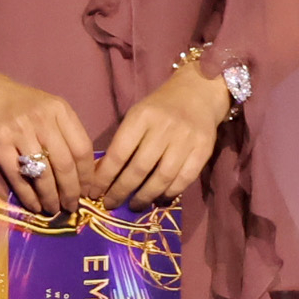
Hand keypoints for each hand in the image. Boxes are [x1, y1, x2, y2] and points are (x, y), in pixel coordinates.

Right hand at [0, 58, 99, 218]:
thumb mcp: (46, 109)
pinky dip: (29, 196)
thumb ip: (63, 133)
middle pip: (65, 165)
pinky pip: (18, 176)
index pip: (83, 149)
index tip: (90, 192)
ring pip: (43, 174)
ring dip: (51, 197)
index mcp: (60, 110)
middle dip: (71, 192)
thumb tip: (81, 173)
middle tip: (72, 207)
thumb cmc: (16, 103)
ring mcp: (19, 131)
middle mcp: (42, 119)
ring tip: (54, 209)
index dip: (88, 176)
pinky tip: (35, 206)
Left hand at [92, 63, 229, 207]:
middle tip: (111, 204)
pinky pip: (185, 179)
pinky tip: (159, 197)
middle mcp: (165, 128)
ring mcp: (186, 139)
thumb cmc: (160, 108)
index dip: (105, 177)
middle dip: (121, 191)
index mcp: (142, 117)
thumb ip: (123, 142)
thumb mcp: (137, 116)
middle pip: (139, 168)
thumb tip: (104, 176)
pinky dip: (170, 192)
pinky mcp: (204, 149)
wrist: (198, 93)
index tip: (94, 192)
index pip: (119, 153)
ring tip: (134, 205)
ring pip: (162, 177)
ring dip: (145, 196)